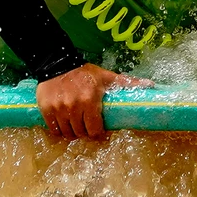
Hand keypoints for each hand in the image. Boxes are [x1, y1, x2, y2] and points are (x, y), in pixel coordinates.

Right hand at [36, 64, 151, 140]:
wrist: (58, 63)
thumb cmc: (85, 72)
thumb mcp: (107, 77)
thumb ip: (127, 83)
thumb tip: (151, 85)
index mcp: (90, 100)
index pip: (95, 130)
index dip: (98, 134)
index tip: (99, 132)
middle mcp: (74, 107)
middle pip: (81, 133)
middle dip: (86, 133)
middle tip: (87, 127)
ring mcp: (59, 109)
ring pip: (67, 134)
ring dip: (73, 133)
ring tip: (76, 126)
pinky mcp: (46, 110)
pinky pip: (54, 130)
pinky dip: (59, 131)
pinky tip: (64, 125)